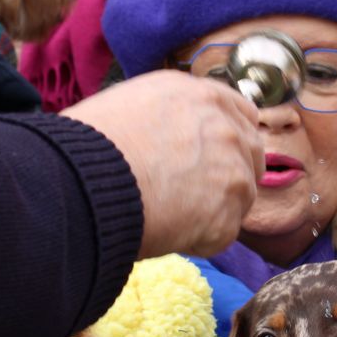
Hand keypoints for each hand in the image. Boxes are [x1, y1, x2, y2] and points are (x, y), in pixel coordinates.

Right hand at [64, 72, 262, 257]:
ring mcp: (234, 172)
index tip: (212, 155)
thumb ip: (167, 116)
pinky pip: (220, 233)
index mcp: (201, 96)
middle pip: (250, 154)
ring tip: (168, 214)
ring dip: (212, 208)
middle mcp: (226, 127)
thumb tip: (168, 136)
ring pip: (239, 197)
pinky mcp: (228, 216)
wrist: (86, 182)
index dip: (227, 137)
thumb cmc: (88, 144)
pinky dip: (197, 239)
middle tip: (193, 192)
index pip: (240, 113)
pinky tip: (165, 233)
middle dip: (228, 173)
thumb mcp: (131, 103)